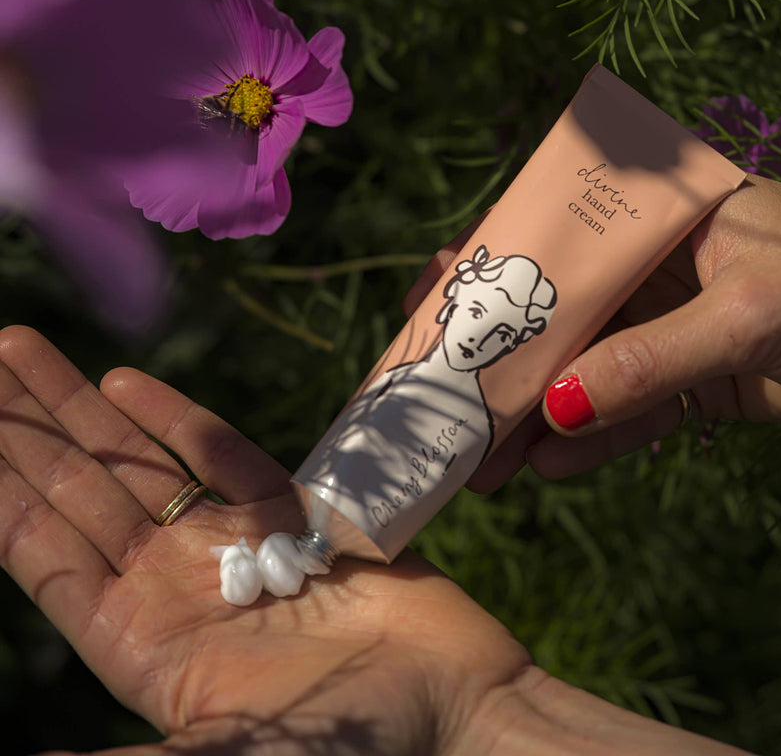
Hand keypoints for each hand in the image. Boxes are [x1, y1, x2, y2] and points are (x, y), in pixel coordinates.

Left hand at [0, 326, 745, 755]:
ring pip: (139, 463)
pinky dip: (177, 420)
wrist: (453, 707)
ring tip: (24, 349)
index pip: (43, 553)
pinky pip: (223, 458)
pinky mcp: (292, 515)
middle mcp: (172, 585)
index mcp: (139, 643)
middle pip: (79, 492)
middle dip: (26, 428)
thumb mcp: (221, 755)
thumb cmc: (350, 745)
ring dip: (83, 409)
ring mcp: (230, 544)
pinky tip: (128, 383)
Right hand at [408, 176, 780, 485]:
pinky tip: (550, 465)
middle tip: (442, 411)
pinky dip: (597, 437)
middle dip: (504, 362)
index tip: (428, 314)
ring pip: (590, 369)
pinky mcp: (704, 378)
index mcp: (662, 216)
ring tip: (483, 460)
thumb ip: (653, 359)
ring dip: (540, 414)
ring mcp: (679, 324)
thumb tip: (554, 408)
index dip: (489, 274)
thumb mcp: (749, 313)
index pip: (556, 240)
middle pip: (562, 314)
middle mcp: (660, 266)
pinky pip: (635, 408)